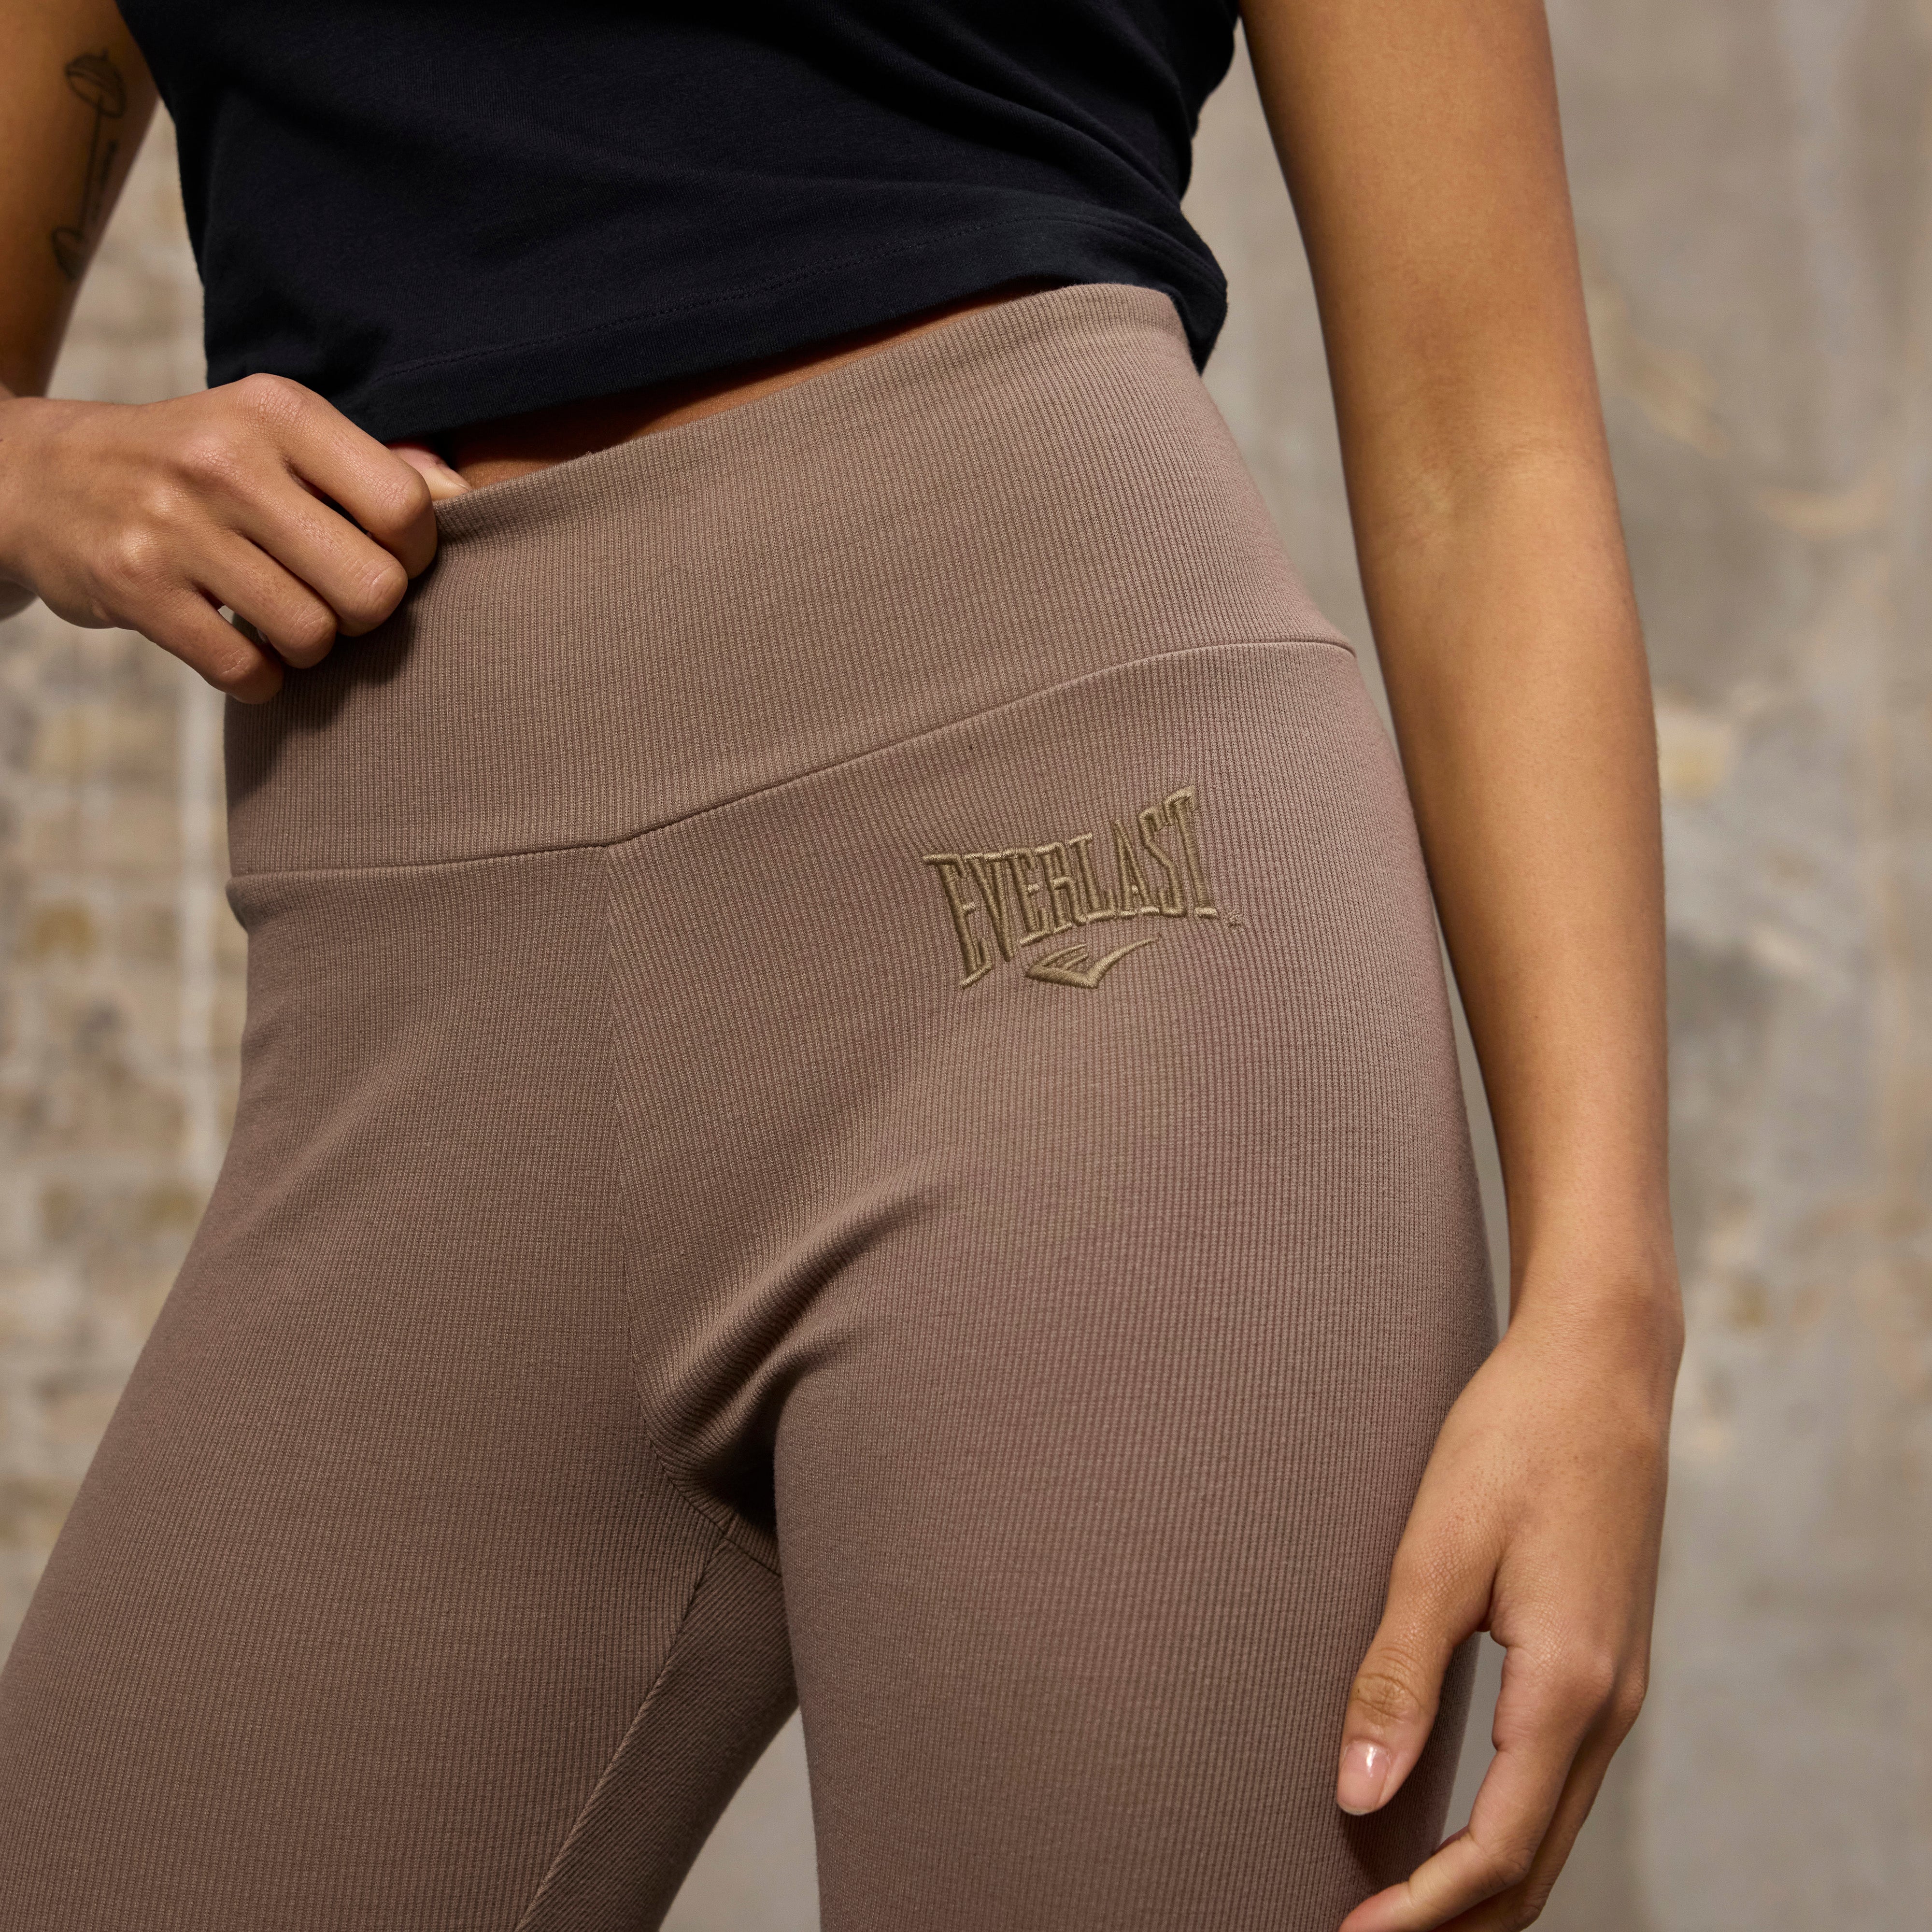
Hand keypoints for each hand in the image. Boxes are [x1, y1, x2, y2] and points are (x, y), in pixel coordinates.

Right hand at [0, 376, 469, 699]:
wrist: (43, 476)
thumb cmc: (196, 464)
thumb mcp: (276, 433)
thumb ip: (374, 465)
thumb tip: (464, 495)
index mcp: (279, 413)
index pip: (406, 507)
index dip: (415, 555)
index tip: (385, 558)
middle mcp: (227, 461)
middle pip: (372, 587)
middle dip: (366, 613)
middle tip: (334, 600)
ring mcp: (174, 524)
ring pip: (313, 635)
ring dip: (310, 646)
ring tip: (280, 617)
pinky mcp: (135, 587)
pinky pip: (245, 671)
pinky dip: (258, 679)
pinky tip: (243, 650)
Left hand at [1334, 1281, 1679, 1930]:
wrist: (1598, 1368)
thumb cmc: (1514, 1441)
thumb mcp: (1438, 1551)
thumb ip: (1398, 1674)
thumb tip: (1357, 1792)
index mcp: (1568, 1687)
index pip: (1499, 1849)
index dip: (1426, 1911)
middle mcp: (1608, 1703)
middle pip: (1537, 1861)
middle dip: (1458, 1921)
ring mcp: (1615, 1684)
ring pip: (1553, 1825)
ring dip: (1484, 1884)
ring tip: (1403, 1908)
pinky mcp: (1603, 1657)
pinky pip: (1558, 1777)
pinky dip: (1510, 1827)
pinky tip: (1459, 1827)